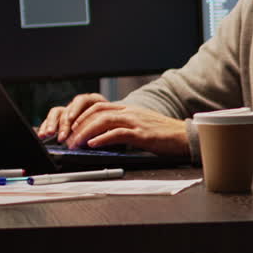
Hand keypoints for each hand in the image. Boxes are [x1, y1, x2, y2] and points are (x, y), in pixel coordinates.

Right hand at [38, 93, 108, 144]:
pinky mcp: (63, 120)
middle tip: (62, 136)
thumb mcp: (113, 126)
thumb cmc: (115, 125)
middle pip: (68, 109)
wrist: (116, 126)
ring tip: (47, 134)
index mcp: (94, 101)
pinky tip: (42, 135)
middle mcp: (80, 105)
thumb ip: (104, 129)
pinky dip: (46, 127)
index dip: (75, 109)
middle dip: (63, 124)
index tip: (71, 119)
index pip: (82, 100)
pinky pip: (51, 121)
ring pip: (57, 113)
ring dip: (51, 124)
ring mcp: (70, 112)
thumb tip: (94, 137)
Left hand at [67, 102, 190, 156]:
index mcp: (129, 110)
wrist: (185, 136)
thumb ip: (124, 127)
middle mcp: (130, 112)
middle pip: (96, 112)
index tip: (70, 128)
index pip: (98, 107)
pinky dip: (102, 139)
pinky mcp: (142, 134)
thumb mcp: (141, 125)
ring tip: (74, 143)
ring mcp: (135, 122)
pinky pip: (117, 134)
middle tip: (67, 137)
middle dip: (78, 124)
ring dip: (85, 132)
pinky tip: (92, 145)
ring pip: (103, 121)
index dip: (81, 116)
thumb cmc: (164, 134)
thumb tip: (104, 137)